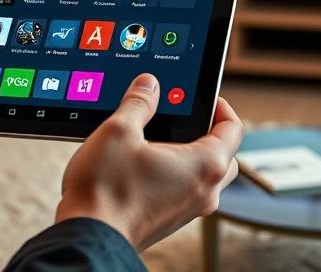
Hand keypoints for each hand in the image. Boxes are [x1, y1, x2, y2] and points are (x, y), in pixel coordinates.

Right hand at [54, 74, 243, 251]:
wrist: (87, 237)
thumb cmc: (105, 190)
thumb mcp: (119, 130)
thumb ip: (139, 102)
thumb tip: (149, 84)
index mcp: (203, 165)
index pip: (233, 129)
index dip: (221, 106)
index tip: (206, 97)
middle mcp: (204, 191)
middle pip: (225, 155)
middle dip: (210, 133)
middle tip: (186, 117)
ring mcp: (188, 210)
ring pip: (205, 176)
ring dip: (191, 155)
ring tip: (161, 139)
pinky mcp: (169, 220)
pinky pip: (186, 190)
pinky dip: (177, 174)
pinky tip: (147, 164)